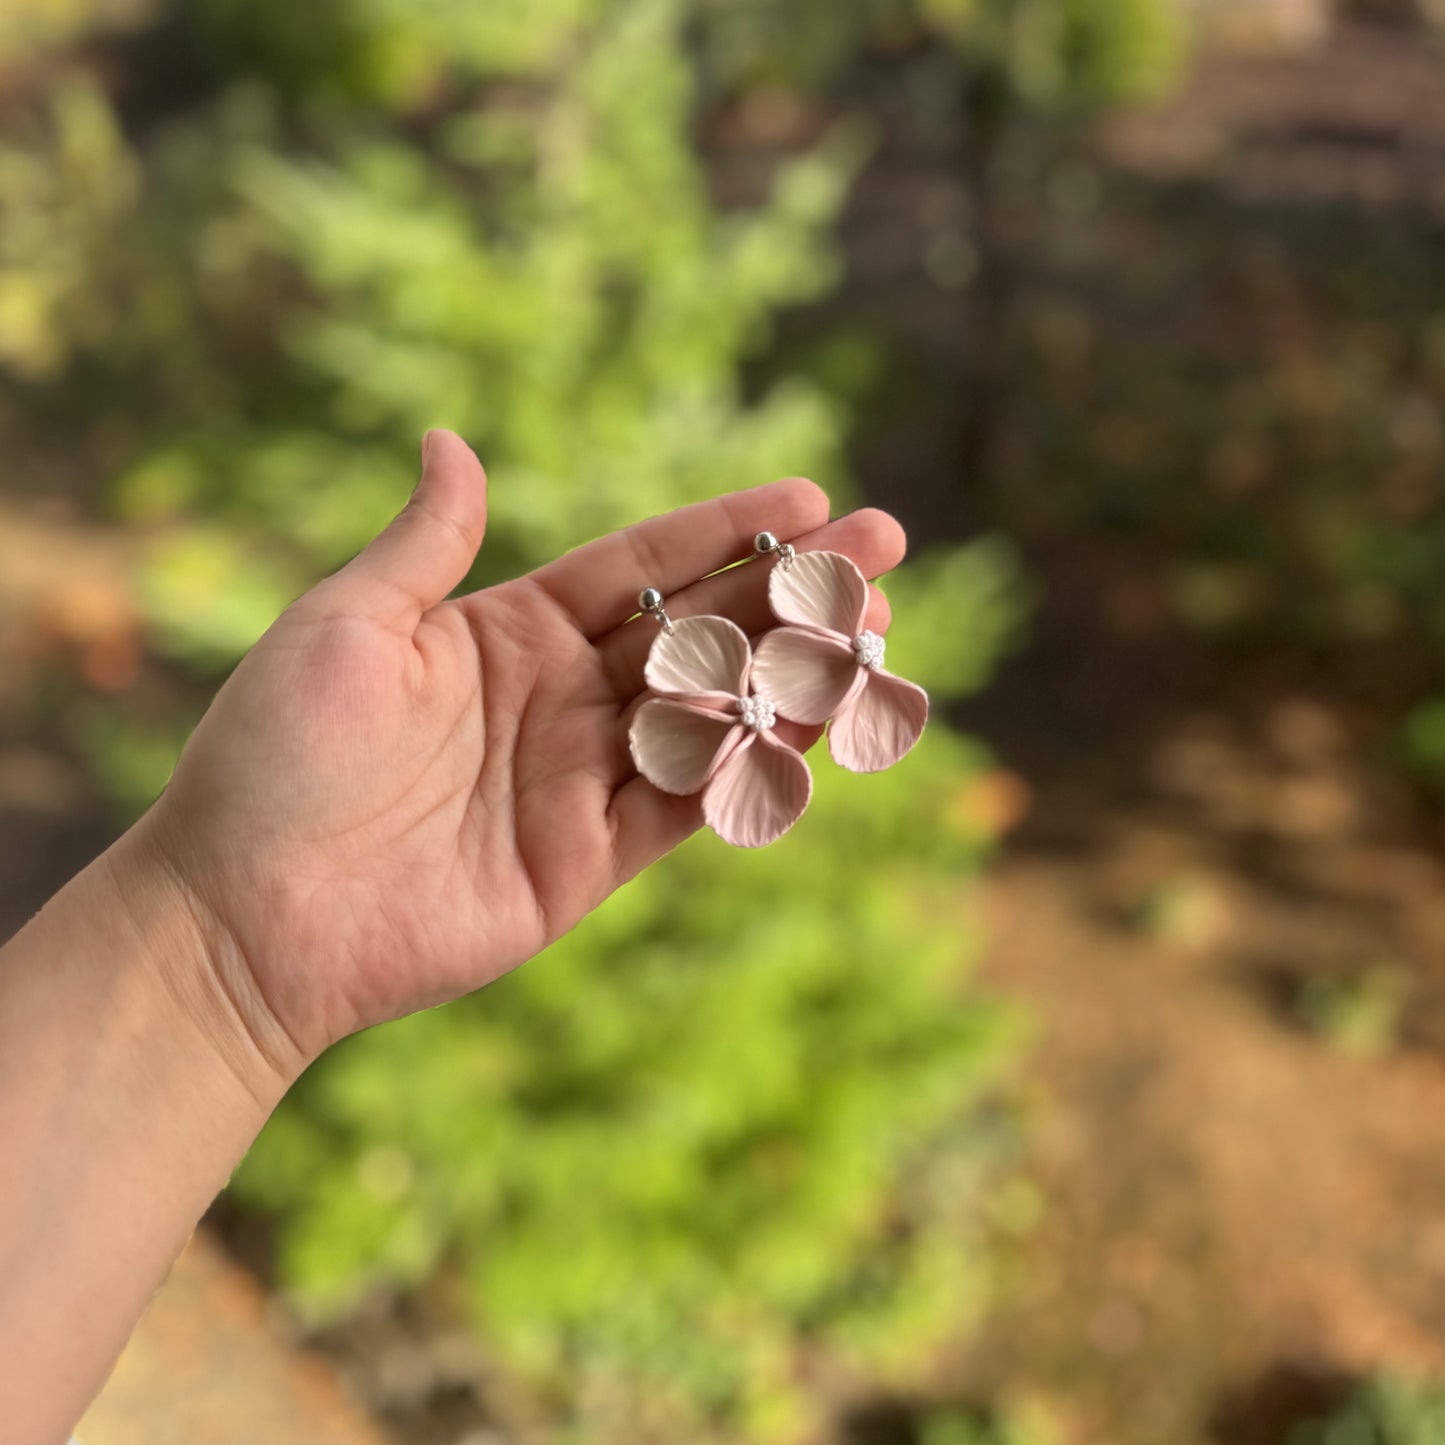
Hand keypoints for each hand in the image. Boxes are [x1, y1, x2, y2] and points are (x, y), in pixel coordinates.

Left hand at [126, 431, 903, 1094]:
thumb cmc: (274, 756)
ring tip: (873, 633)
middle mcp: (561, 698)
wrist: (244, 913)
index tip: (808, 498)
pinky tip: (815, 728)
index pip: (643, 566)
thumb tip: (449, 441)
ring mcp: (580, 780)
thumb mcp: (344, 626)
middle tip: (881, 552)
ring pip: (712, 716)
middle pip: (701, 632)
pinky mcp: (588, 860)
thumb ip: (424, 544)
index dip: (725, 530)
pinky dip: (751, 770)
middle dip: (791, 592)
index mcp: (509, 631)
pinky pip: (686, 806)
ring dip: (793, 676)